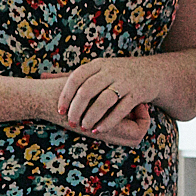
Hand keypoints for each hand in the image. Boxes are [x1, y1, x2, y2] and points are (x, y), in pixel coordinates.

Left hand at [39, 71, 153, 145]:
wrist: (153, 72)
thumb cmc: (118, 74)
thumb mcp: (96, 70)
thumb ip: (71, 76)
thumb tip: (41, 77)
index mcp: (98, 64)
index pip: (77, 77)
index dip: (66, 95)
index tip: (59, 110)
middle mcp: (111, 70)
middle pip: (88, 90)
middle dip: (77, 108)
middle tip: (71, 122)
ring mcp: (125, 81)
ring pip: (104, 100)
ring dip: (92, 116)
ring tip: (84, 128)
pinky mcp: (137, 93)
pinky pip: (121, 108)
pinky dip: (109, 121)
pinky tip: (99, 130)